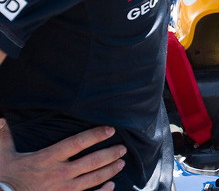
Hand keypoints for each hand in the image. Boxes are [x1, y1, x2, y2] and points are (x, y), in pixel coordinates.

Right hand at [0, 118, 125, 190]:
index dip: (96, 135)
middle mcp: (58, 173)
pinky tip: (111, 186)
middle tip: (122, 149)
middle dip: (110, 154)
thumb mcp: (3, 155)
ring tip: (121, 163)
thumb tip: (1, 119)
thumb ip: (5, 136)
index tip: (110, 130)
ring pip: (93, 179)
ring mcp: (62, 189)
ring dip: (109, 171)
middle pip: (92, 162)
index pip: (77, 143)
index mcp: (47, 158)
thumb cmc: (4, 177)